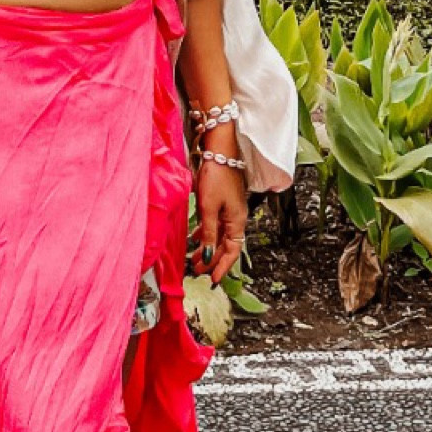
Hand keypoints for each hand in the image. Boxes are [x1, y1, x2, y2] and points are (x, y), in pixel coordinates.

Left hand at [188, 146, 247, 284]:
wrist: (220, 151)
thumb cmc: (216, 176)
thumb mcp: (209, 208)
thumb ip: (209, 234)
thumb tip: (208, 257)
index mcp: (237, 221)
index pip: (232, 251)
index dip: (223, 267)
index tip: (213, 280)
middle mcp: (237, 217)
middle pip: (227, 245)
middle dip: (213, 260)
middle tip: (198, 271)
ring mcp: (230, 209)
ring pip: (220, 235)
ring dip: (208, 248)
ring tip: (194, 259)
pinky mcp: (223, 201)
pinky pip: (216, 224)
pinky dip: (206, 234)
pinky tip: (195, 237)